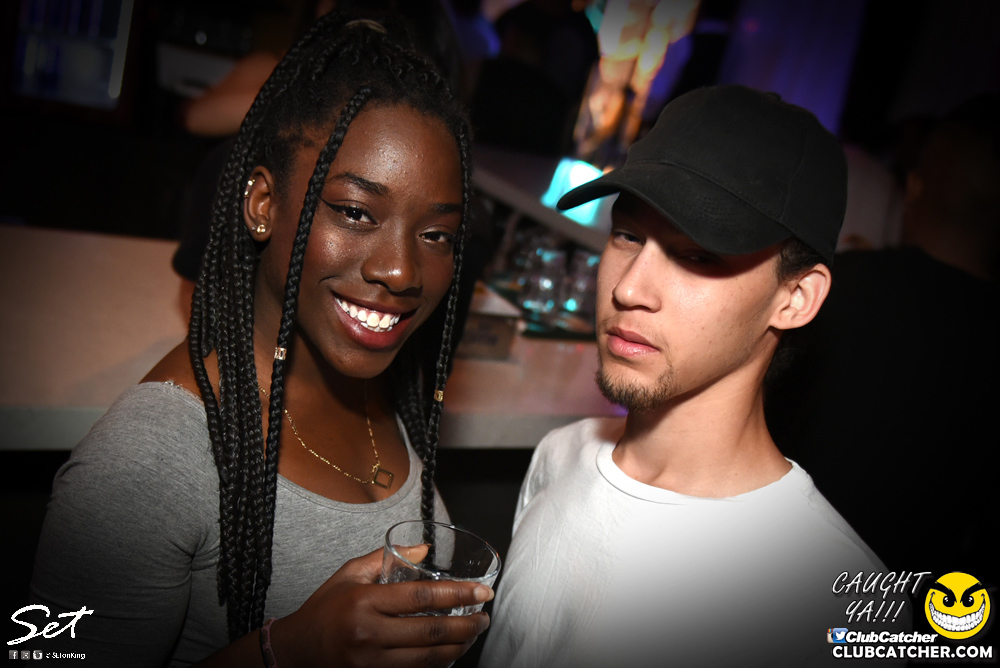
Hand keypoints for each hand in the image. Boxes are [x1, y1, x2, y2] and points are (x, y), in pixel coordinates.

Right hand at [272, 548, 492, 667]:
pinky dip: (437, 664)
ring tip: (473, 634)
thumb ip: (386, 558)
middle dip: (466, 625)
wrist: (296, 651)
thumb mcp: (349, 574)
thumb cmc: (324, 609)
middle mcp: (369, 634)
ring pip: (427, 658)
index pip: (421, 598)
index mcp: (364, 602)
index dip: (457, 594)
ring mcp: (371, 662)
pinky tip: (450, 652)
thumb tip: (424, 550)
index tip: (482, 591)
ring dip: (458, 647)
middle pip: (430, 632)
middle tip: (484, 617)